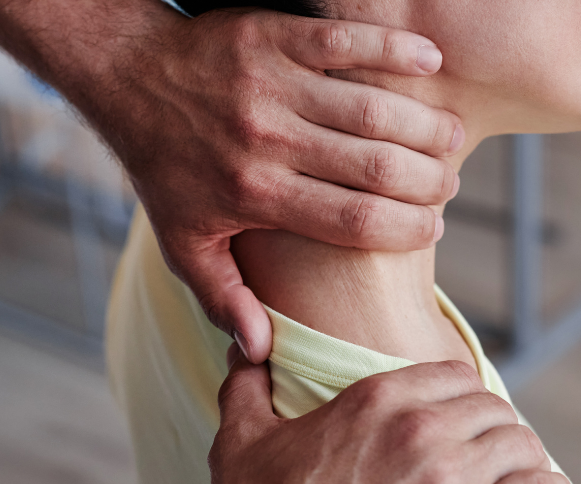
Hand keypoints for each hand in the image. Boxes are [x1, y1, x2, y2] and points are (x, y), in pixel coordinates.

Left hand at [99, 9, 463, 362]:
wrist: (128, 80)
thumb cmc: (164, 169)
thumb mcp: (183, 244)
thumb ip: (223, 298)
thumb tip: (262, 351)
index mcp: (255, 195)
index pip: (354, 220)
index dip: (405, 228)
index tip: (430, 230)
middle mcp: (267, 141)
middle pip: (376, 167)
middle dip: (427, 180)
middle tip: (447, 186)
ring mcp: (272, 84)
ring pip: (373, 107)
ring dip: (425, 123)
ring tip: (451, 138)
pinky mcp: (274, 34)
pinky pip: (348, 39)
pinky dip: (396, 49)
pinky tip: (431, 61)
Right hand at [196, 352, 571, 483]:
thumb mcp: (238, 442)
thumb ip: (246, 386)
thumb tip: (245, 348)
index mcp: (374, 400)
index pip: (451, 374)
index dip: (458, 395)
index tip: (458, 418)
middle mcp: (420, 430)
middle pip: (492, 407)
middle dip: (492, 428)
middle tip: (486, 454)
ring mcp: (452, 481)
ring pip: (522, 444)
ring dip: (521, 458)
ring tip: (515, 476)